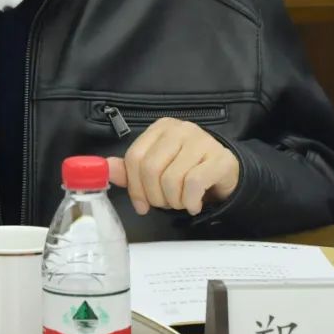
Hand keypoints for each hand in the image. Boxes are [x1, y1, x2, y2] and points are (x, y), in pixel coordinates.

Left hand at [107, 119, 239, 215]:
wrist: (227, 172)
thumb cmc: (188, 170)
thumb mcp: (157, 170)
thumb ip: (131, 171)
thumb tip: (107, 167)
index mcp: (161, 128)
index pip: (135, 157)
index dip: (134, 187)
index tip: (142, 205)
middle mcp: (180, 129)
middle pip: (150, 169)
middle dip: (155, 196)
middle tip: (165, 203)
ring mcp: (202, 141)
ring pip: (171, 179)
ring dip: (174, 201)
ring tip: (181, 201)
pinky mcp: (220, 158)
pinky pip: (194, 185)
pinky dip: (190, 202)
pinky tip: (194, 204)